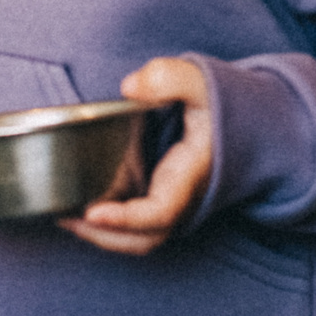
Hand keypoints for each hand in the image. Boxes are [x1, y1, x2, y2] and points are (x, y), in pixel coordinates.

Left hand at [60, 57, 211, 255]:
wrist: (252, 127)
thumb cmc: (225, 106)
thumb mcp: (203, 83)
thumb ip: (170, 78)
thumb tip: (130, 87)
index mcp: (191, 175)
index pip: (160, 212)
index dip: (126, 219)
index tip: (93, 213)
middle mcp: (182, 198)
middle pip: (143, 238)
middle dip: (103, 236)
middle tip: (64, 216)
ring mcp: (174, 201)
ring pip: (138, 236)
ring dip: (101, 233)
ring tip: (62, 213)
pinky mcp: (164, 195)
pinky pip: (136, 222)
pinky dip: (108, 219)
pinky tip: (78, 201)